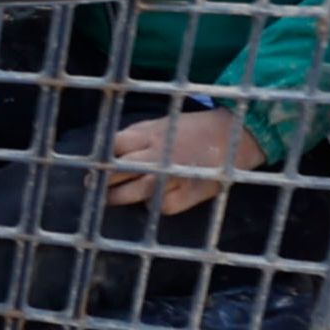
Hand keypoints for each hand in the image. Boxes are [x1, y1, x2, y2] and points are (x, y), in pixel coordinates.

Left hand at [105, 107, 266, 212]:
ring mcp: (171, 177)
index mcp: (150, 134)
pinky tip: (154, 198)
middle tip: (94, 187)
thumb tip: (110, 154)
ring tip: (111, 199)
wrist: (235, 136)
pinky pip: (158, 205)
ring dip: (118, 197)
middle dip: (103, 180)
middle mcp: (157, 155)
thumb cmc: (194, 129)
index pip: (113, 146)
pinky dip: (152, 204)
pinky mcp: (184, 196)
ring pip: (134, 192)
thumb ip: (138, 138)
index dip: (102, 158)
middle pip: (118, 171)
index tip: (95, 166)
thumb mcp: (163, 124)